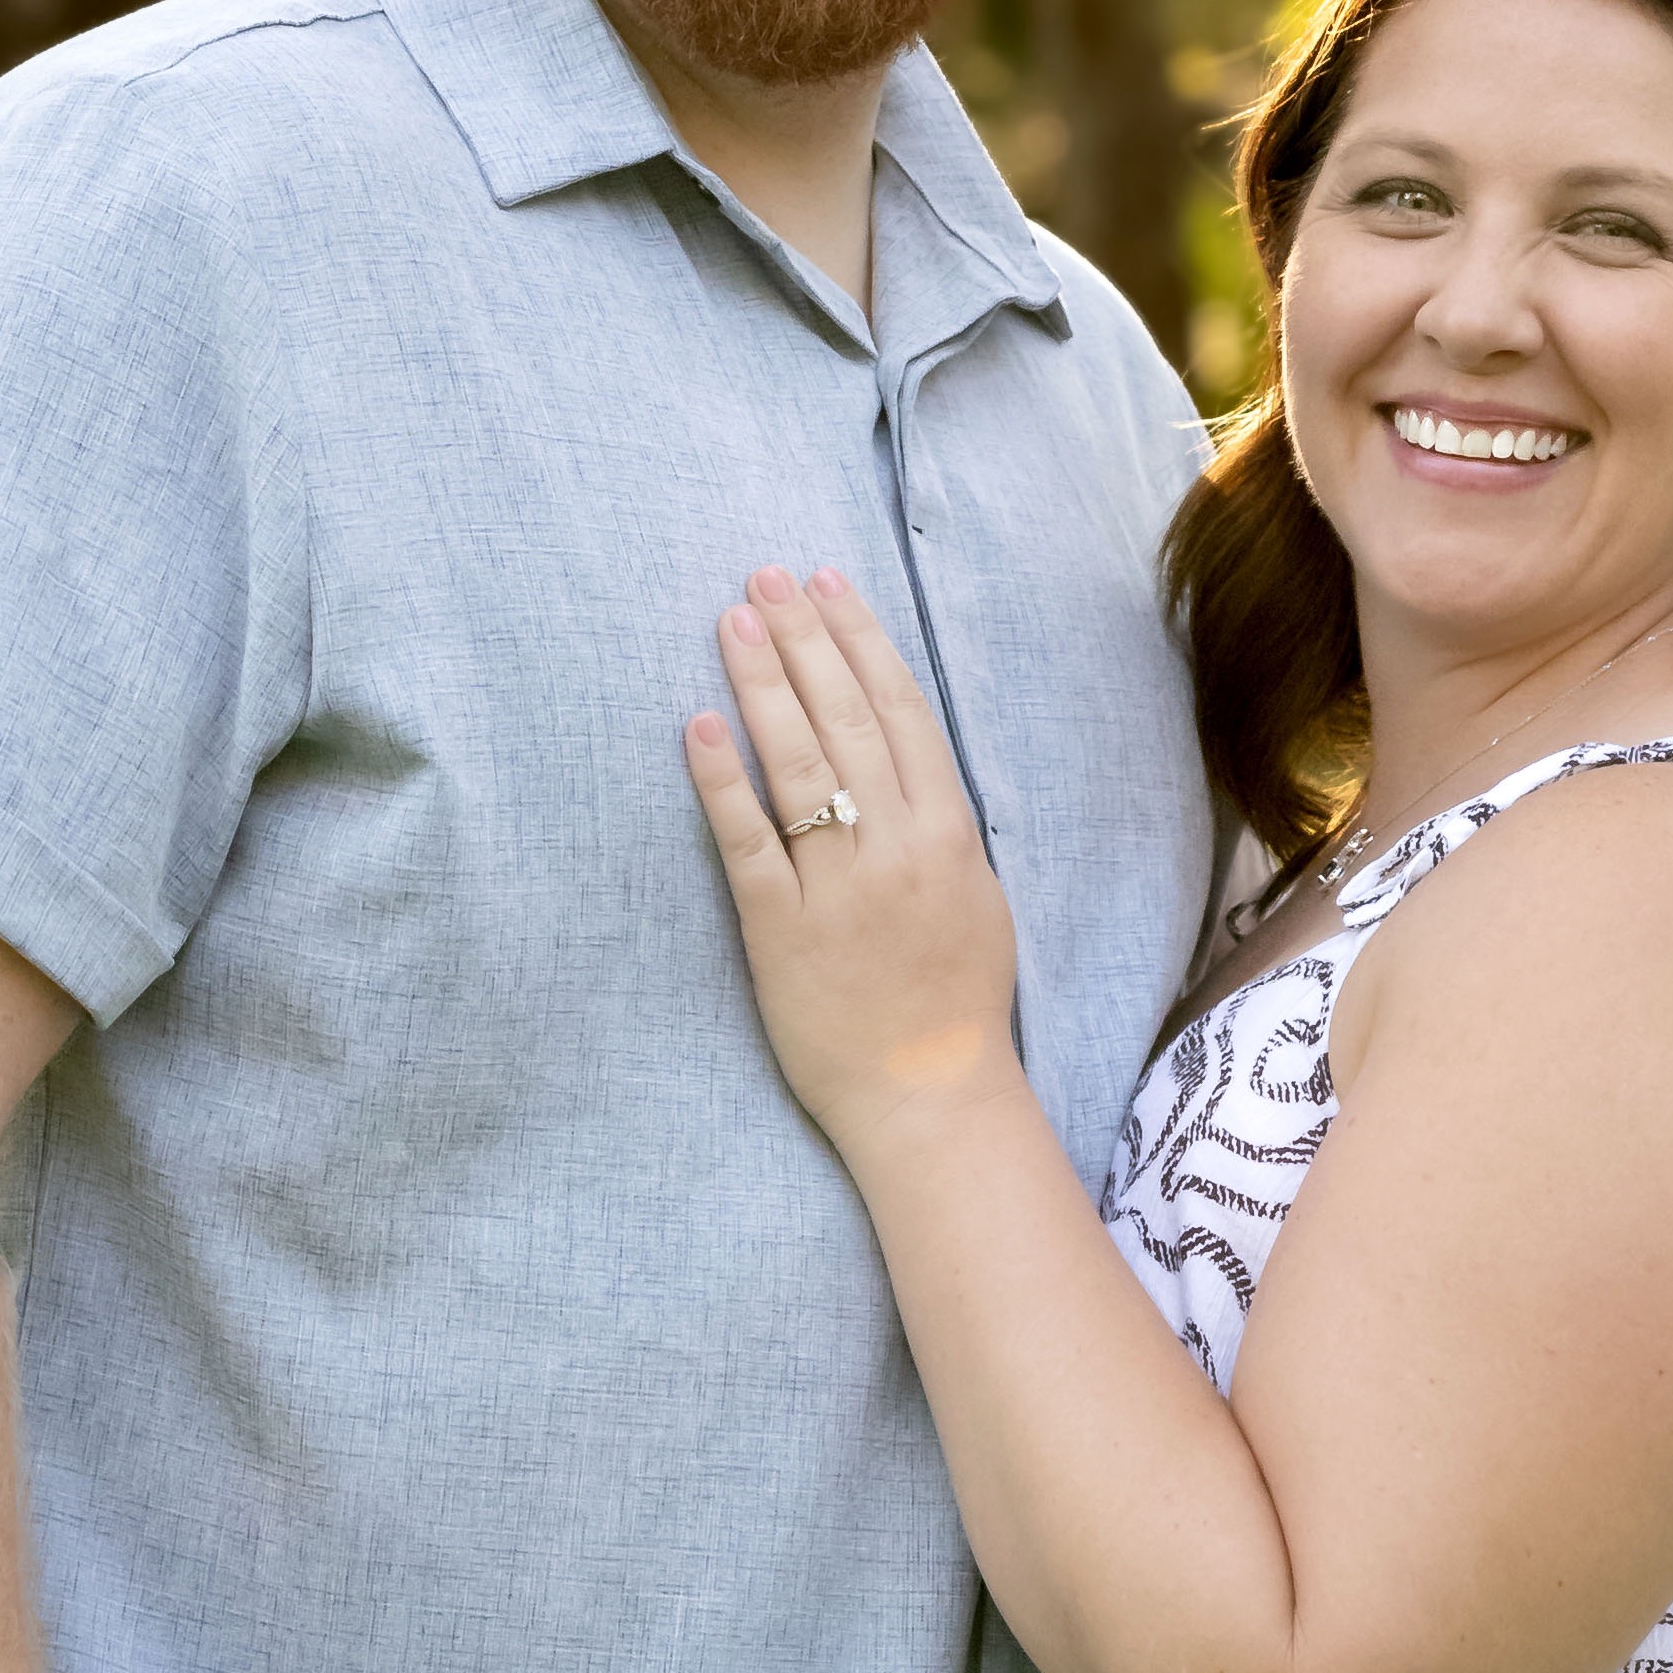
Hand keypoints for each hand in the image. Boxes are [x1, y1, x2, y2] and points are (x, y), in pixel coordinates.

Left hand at [688, 564, 1022, 1151]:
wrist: (931, 1094)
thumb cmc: (955, 1000)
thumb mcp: (976, 895)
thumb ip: (941, 822)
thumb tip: (904, 754)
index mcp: (949, 832)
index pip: (900, 711)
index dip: (860, 640)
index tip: (827, 585)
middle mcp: (896, 847)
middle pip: (845, 719)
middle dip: (804, 640)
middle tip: (764, 578)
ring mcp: (838, 887)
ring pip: (798, 765)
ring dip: (762, 686)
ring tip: (732, 623)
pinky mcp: (782, 931)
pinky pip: (748, 844)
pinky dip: (722, 782)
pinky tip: (697, 726)